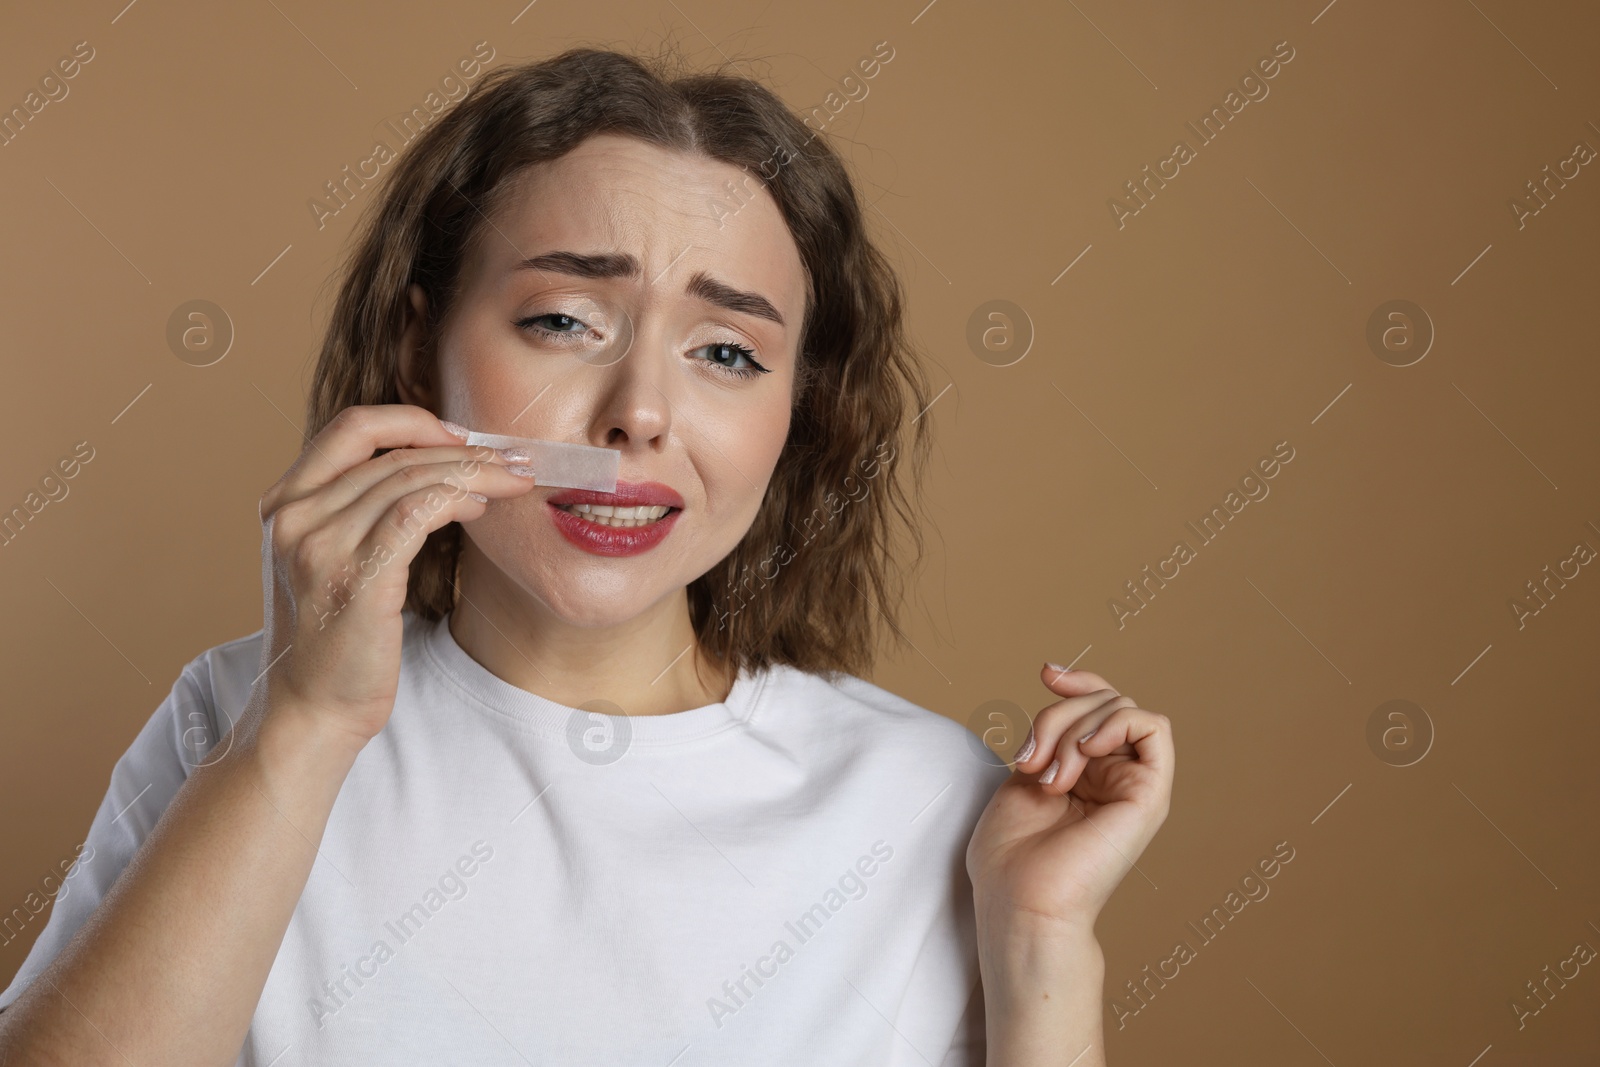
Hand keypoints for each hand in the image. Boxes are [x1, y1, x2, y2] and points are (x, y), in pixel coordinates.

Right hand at [250, 404, 539, 747]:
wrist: (311, 710)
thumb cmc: (335, 640)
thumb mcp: (330, 560)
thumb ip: (357, 512)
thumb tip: (434, 471)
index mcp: (283, 503)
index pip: (351, 427)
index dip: (413, 420)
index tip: (461, 435)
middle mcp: (293, 516)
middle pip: (390, 450)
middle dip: (462, 448)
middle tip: (511, 460)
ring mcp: (319, 545)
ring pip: (410, 476)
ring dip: (473, 473)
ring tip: (510, 483)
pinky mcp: (356, 577)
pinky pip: (416, 513)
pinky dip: (457, 499)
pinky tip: (481, 509)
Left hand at [966, 665, 1174, 936]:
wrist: (1021, 903)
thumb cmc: (1010, 857)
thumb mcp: (1024, 775)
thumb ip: (1049, 735)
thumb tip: (1060, 687)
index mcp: (1086, 773)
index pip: (1098, 705)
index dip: (1076, 681)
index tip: (1045, 673)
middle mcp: (1115, 776)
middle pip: (1102, 701)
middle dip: (1057, 715)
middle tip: (1029, 760)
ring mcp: (1135, 785)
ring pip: (1121, 708)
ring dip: (1074, 728)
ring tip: (1050, 774)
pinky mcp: (1150, 796)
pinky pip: (1154, 727)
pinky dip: (1117, 723)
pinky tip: (1087, 751)